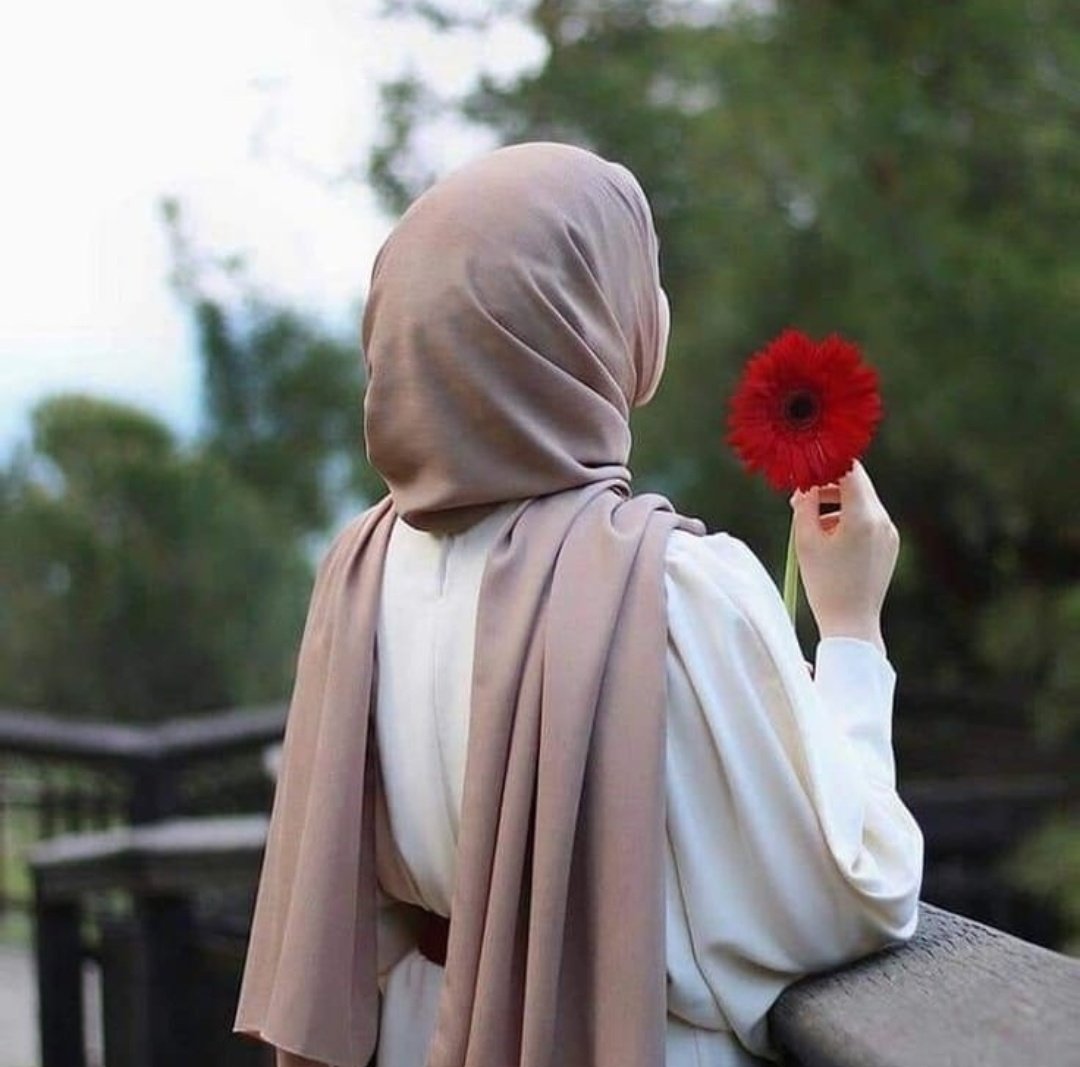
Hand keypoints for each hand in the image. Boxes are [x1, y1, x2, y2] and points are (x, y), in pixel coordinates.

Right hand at [790, 462, 898, 652]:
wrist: (852, 623)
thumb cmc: (824, 584)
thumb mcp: (805, 540)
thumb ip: (805, 504)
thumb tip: (806, 484)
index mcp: (862, 517)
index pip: (849, 470)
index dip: (826, 464)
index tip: (806, 468)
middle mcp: (882, 520)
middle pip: (857, 482)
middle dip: (828, 484)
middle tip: (801, 497)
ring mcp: (889, 531)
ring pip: (862, 499)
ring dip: (837, 501)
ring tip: (813, 523)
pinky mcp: (890, 543)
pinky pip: (868, 517)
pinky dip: (849, 517)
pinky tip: (830, 539)